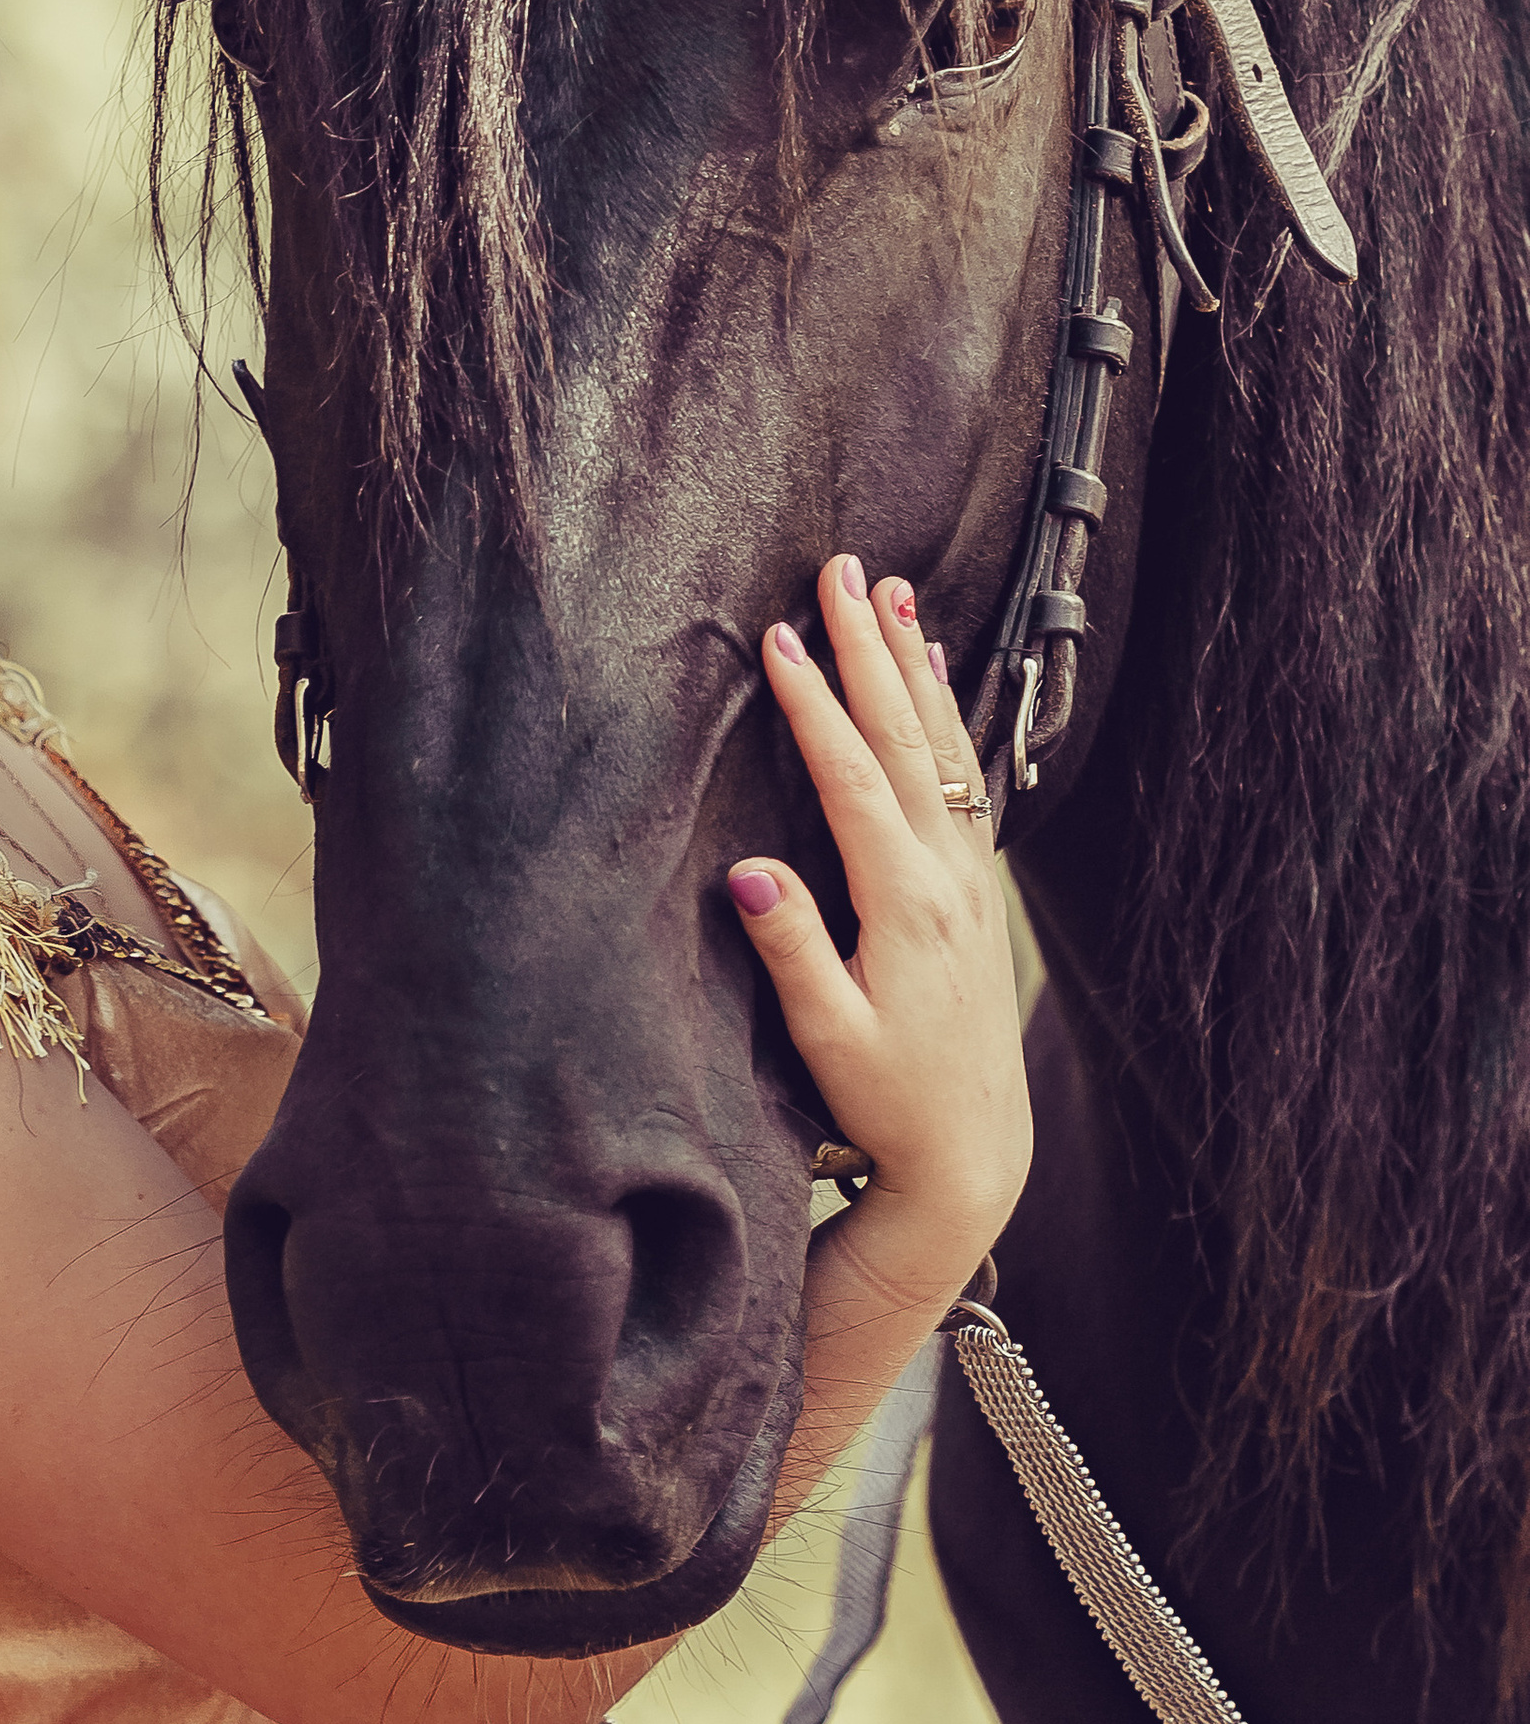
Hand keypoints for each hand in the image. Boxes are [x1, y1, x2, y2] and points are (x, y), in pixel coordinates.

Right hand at [728, 557, 1032, 1326]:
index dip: (814, 705)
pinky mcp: (975, 893)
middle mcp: (947, 878)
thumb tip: (748, 868)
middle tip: (845, 572)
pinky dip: (945, 719)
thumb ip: (790, 951)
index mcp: (905, 905)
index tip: (780, 637)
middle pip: (905, 740)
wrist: (974, 1150)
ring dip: (914, 669)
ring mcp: (969, 881)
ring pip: (940, 750)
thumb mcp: (825, 1038)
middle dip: (870, 651)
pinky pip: (962, 780)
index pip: (852, 779)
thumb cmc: (887, 1102)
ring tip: (895, 597)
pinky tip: (933, 682)